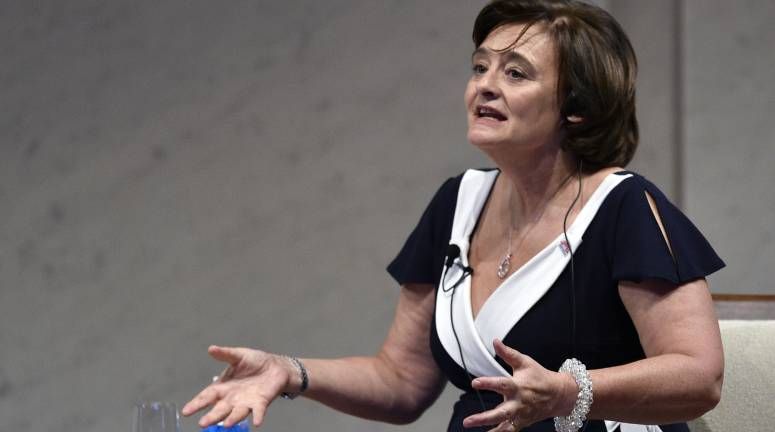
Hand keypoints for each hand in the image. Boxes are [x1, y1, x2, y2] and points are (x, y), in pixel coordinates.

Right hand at [181, 345, 295, 427]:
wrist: (275, 366)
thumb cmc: (255, 362)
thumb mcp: (238, 355)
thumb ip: (225, 354)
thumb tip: (211, 348)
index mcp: (223, 387)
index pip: (207, 396)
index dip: (196, 403)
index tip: (186, 411)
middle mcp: (232, 398)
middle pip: (220, 409)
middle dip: (211, 416)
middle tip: (203, 423)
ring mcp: (246, 402)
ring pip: (237, 413)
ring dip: (232, 419)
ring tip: (226, 424)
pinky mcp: (261, 402)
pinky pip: (259, 411)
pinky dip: (258, 416)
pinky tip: (257, 422)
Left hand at [462, 339, 575, 430]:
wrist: (559, 395)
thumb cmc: (540, 376)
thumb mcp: (525, 362)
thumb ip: (508, 353)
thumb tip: (495, 342)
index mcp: (518, 386)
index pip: (501, 384)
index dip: (488, 383)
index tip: (475, 383)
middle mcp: (518, 403)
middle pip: (500, 413)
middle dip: (484, 418)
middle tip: (469, 421)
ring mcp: (520, 414)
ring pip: (503, 424)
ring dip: (489, 428)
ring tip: (472, 427)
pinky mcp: (522, 422)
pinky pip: (509, 430)